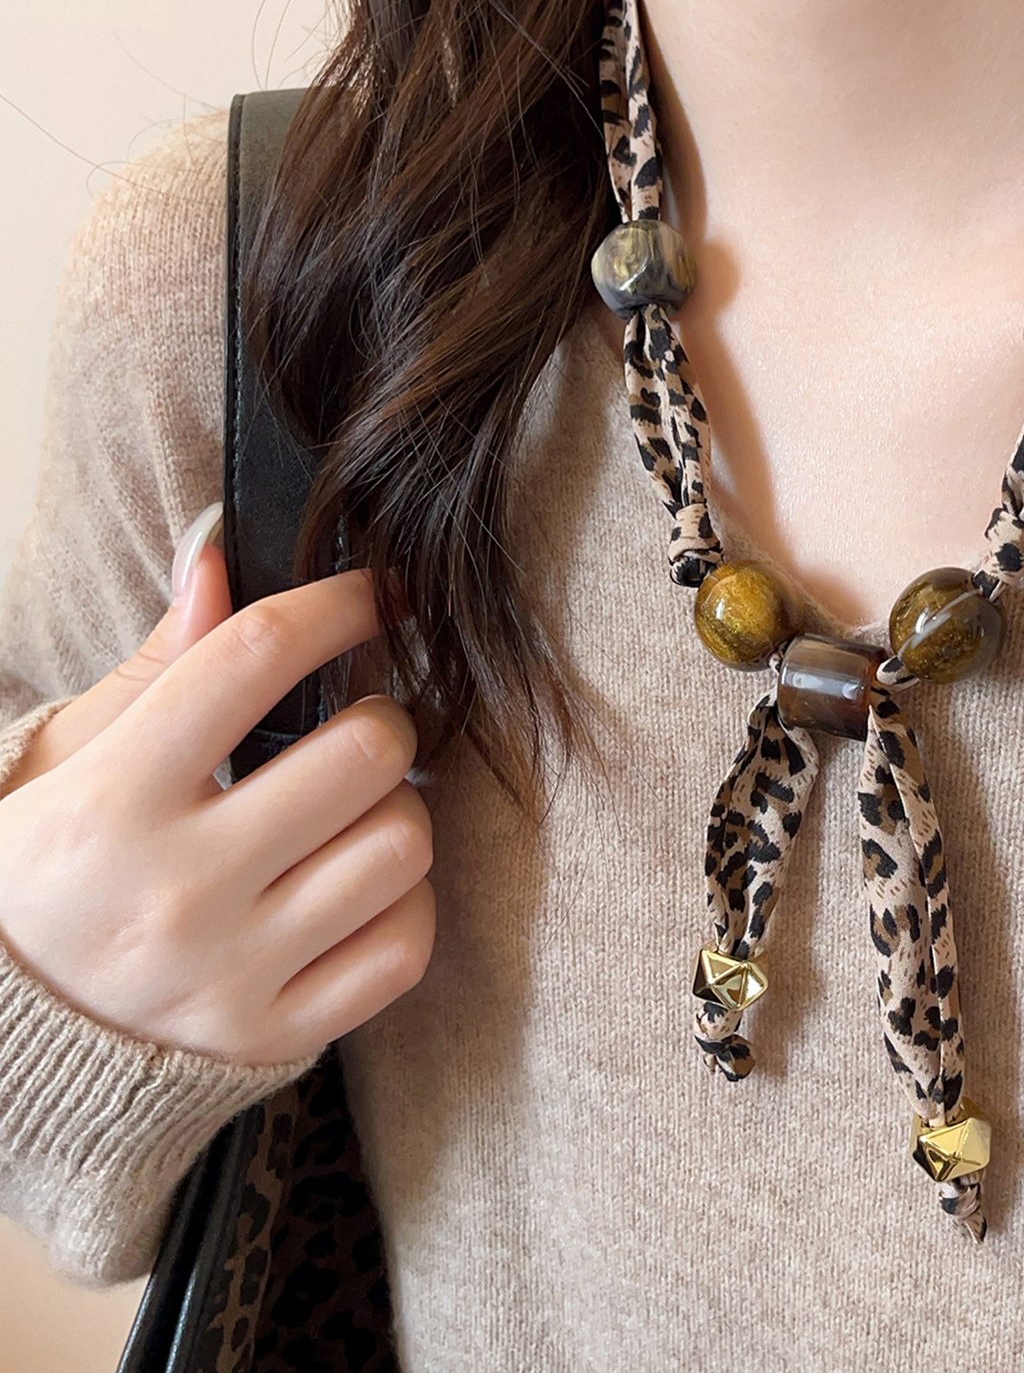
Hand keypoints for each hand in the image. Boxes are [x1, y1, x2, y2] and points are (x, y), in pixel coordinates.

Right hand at [0, 504, 434, 1065]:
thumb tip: (218, 560)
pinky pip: (405, 945)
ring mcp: (230, 975)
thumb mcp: (66, 762)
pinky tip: (354, 891)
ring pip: (403, 846)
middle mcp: (175, 892)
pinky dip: (402, 907)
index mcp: (108, 802)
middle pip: (366, 753)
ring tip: (351, 816)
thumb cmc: (40, 874)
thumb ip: (157, 667)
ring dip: (397, 814)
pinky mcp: (271, 1037)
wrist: (1, 1040)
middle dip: (381, 719)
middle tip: (356, 727)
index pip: (254, 659)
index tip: (372, 595)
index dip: (336, 605)